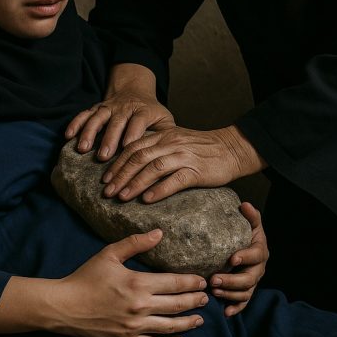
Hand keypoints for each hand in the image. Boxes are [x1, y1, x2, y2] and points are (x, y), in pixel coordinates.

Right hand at [51, 229, 207, 336]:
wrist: (63, 306)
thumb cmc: (85, 277)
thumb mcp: (109, 254)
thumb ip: (135, 243)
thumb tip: (159, 233)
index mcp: (138, 283)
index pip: (174, 283)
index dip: (191, 283)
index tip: (202, 282)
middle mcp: (140, 306)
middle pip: (177, 305)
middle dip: (194, 301)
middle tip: (206, 299)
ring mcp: (134, 326)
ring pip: (170, 327)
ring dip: (188, 322)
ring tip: (200, 319)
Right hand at [65, 63, 174, 159]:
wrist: (135, 89)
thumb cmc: (151, 112)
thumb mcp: (164, 119)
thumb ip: (167, 133)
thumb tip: (170, 152)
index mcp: (144, 111)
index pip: (138, 122)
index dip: (132, 134)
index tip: (127, 149)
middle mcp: (125, 108)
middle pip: (116, 122)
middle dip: (109, 139)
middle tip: (103, 156)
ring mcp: (109, 107)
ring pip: (98, 118)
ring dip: (89, 132)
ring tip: (83, 148)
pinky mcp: (97, 107)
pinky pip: (84, 114)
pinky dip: (76, 123)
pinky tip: (68, 136)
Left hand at [102, 125, 266, 202]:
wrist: (232, 149)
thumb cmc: (202, 149)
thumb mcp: (176, 141)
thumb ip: (156, 148)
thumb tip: (133, 163)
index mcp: (163, 136)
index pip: (133, 147)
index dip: (117, 163)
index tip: (105, 179)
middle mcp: (170, 143)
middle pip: (138, 157)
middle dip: (120, 175)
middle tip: (107, 192)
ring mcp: (183, 156)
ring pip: (153, 168)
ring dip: (135, 183)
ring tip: (122, 197)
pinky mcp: (196, 170)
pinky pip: (174, 180)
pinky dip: (159, 190)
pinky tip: (147, 200)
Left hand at [210, 203, 268, 316]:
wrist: (247, 247)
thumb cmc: (246, 234)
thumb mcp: (251, 223)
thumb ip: (250, 215)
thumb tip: (244, 204)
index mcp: (260, 250)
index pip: (255, 255)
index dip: (245, 257)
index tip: (232, 259)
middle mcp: (258, 268)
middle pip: (249, 278)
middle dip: (232, 281)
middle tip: (214, 279)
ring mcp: (253, 281)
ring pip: (245, 292)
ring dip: (230, 294)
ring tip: (214, 291)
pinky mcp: (246, 291)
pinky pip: (243, 302)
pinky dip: (235, 308)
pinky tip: (225, 312)